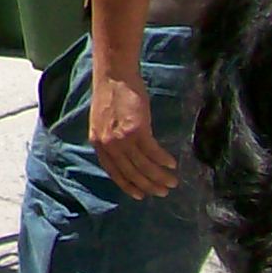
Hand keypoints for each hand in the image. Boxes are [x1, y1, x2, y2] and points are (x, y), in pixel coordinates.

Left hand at [90, 72, 179, 198]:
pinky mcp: (136, 129)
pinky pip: (153, 152)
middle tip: (163, 192)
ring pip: (144, 166)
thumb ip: (111, 140)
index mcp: (98, 143)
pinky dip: (163, 160)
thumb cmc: (112, 97)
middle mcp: (108, 144)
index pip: (114, 172)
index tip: (141, 195)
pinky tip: (172, 164)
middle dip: (148, 185)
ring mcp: (121, 138)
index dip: (128, 185)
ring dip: (160, 177)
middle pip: (130, 172)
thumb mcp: (104, 122)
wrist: (114, 76)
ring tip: (172, 182)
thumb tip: (126, 155)